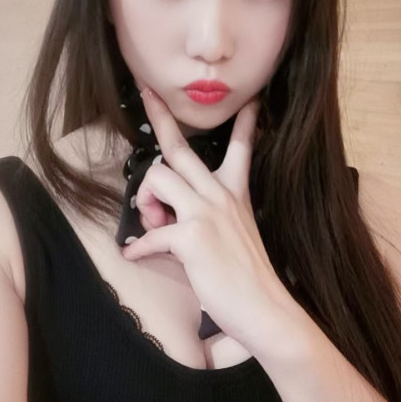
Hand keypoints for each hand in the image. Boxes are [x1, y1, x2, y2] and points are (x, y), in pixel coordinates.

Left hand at [121, 86, 287, 348]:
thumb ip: (202, 218)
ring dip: (145, 200)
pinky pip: (150, 233)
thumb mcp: (233, 235)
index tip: (250, 98)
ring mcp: (206, 213)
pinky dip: (138, 246)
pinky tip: (135, 254)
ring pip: (157, 178)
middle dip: (159, 116)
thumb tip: (162, 219)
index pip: (241, 147)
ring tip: (153, 224)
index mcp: (234, 193)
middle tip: (146, 92)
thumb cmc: (246, 277)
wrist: (265, 310)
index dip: (245, 121)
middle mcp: (220, 195)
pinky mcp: (191, 237)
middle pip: (179, 149)